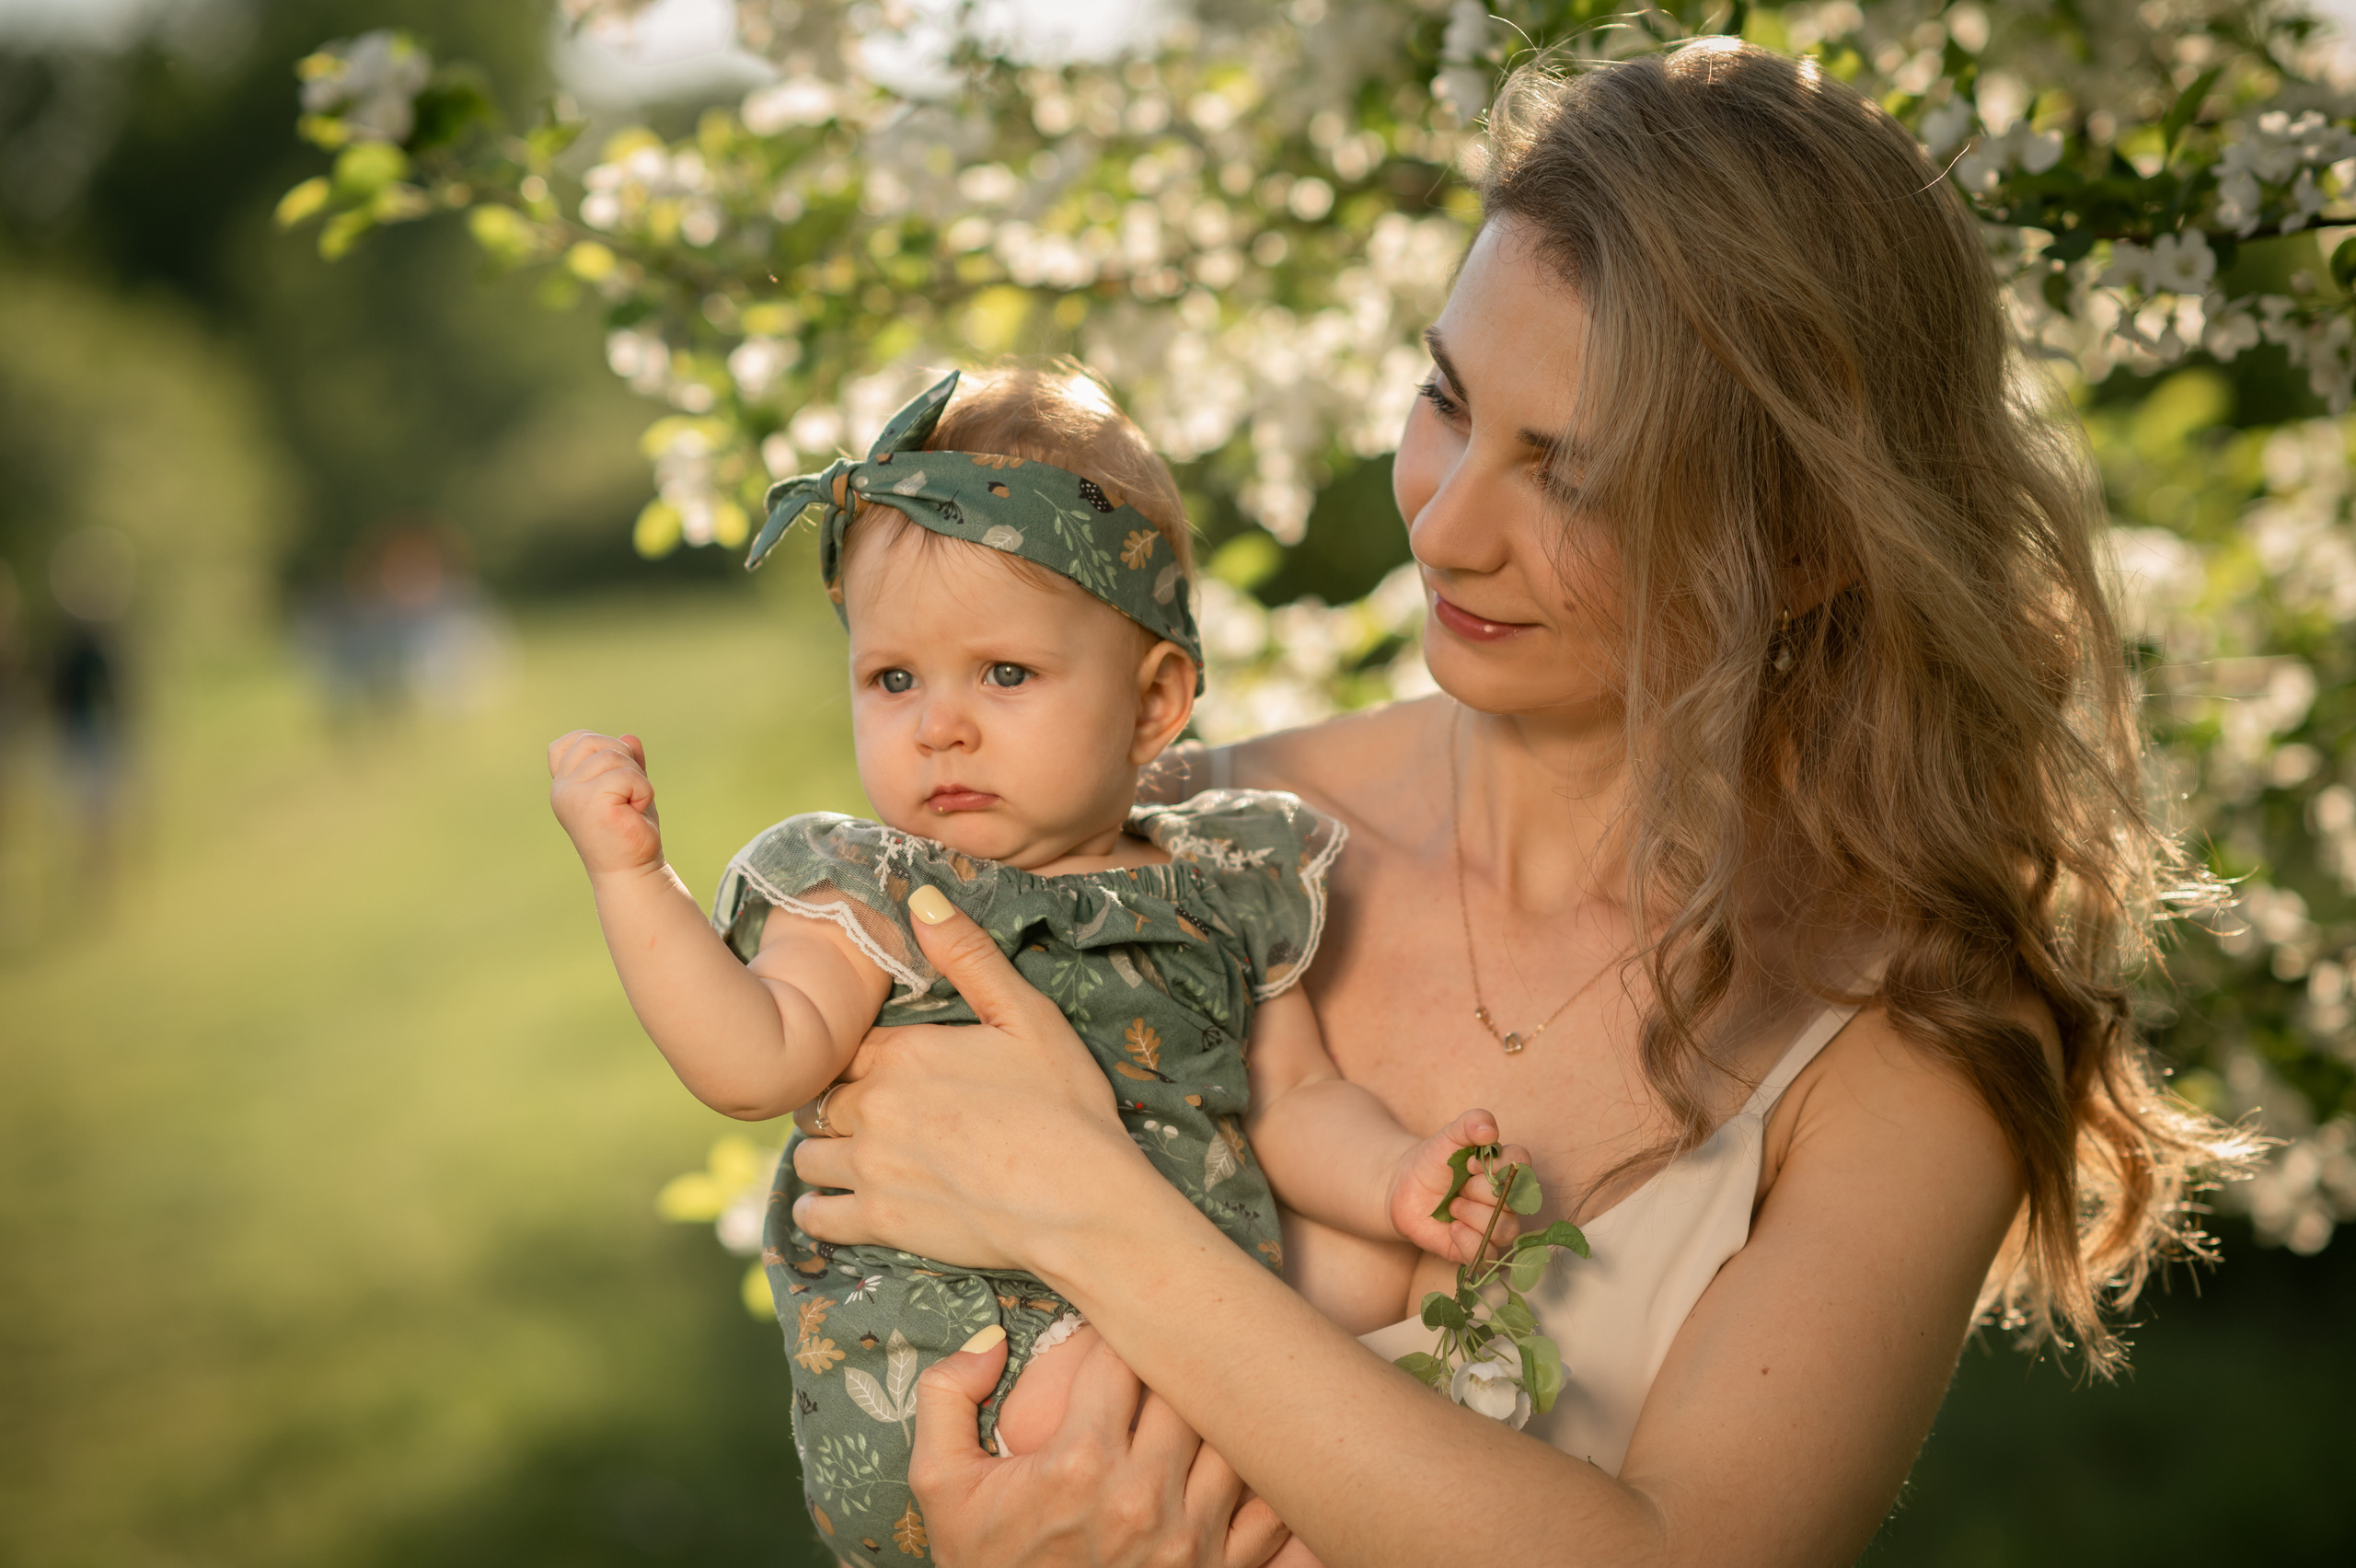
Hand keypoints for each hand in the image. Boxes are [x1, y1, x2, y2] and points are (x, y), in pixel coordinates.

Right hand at [547, 729, 662, 876]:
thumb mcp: (628, 788)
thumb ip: (626, 762)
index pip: (566, 743)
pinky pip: (627, 775)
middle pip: (592, 741)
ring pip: (613, 756)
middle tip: (630, 789)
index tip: (614, 773)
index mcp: (563, 785)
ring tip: (632, 805)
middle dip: (622, 757)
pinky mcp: (592, 803)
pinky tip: (636, 812)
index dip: (595, 745)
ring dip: (636, 778)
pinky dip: (642, 790)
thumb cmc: (629, 831)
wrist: (632, 870)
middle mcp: (561, 789)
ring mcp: (573, 795)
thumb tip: (630, 737)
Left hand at [789, 888, 1170, 1278]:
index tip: (877, 1072)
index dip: (858, 1059)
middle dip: (835, 1104)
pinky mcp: (878, 1222)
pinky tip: (837, 1204)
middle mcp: (872, 1106)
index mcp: (903, 1053)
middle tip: (865, 1115)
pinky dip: (820, 1210)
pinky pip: (816, 1216)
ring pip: (808, 1155)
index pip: (844, 1047)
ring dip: (824, 1153)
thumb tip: (921, 897)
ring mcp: (870, 1167)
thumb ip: (969, 957)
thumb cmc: (1066, 1108)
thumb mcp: (1029, 1017)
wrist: (1080, 1203)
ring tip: (852, 1157)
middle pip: (818, 1099)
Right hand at [908, 1326, 1290, 1567]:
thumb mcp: (940, 1485)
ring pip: (1235, 1434)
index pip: (1123, 1354)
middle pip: (1187, 1387)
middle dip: (1174, 1362)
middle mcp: (1142, 1495)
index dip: (1118, 1330)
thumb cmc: (989, 1563)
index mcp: (1079, 1462)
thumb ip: (946, 1396)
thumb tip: (991, 1336)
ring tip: (1202, 1396)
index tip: (1113, 1329)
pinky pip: (1271, 1504)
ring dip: (1220, 1411)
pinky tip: (1241, 1454)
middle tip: (1163, 1351)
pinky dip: (1264, 1473)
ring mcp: (1190, 1536)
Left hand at [1387, 1111, 1533, 1264]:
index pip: (1523, 1165)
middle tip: (1458, 1186)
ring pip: (1506, 1229)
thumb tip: (1489, 1130)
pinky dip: (1469, 1241)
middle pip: (1515, 1200)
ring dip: (1474, 1216)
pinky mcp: (1479, 1249)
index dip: (1498, 1165)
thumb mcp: (1448, 1136)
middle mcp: (1506, 1199)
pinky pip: (1489, 1255)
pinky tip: (1452, 1228)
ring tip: (1452, 1207)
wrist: (1405, 1188)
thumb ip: (1470, 1123)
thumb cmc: (1433, 1160)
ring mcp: (1494, 1225)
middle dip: (1479, 1191)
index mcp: (1505, 1168)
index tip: (1470, 1164)